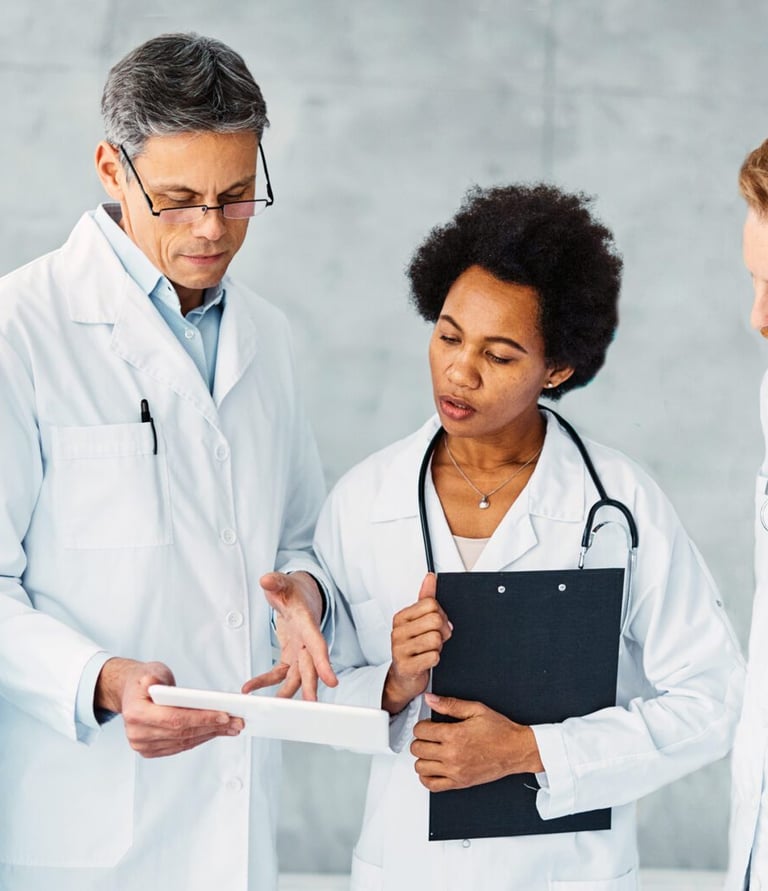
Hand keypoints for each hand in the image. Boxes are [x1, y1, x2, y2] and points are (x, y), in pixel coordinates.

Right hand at [95, 657, 243, 758]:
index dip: (201, 718)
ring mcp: (143, 745)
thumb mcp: (149, 670)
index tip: (224, 715)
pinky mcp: (151, 750)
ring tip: (231, 727)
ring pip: (183, 742)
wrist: (131, 693)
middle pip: (182, 733)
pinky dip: (199, 739)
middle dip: (212, 727)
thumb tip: (153, 683)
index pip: (174, 719)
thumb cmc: (143, 680)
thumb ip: (154, 676)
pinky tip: (215, 732)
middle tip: (236, 721)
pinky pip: (180, 746)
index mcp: (135, 713)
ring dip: (210, 735)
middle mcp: (137, 733)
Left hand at [241, 571, 336, 700]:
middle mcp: (306, 640)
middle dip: (311, 685)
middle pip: (310, 666)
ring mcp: (299, 651)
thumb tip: (266, 580)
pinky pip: (278, 673)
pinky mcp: (290, 657)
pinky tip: (249, 687)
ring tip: (274, 706)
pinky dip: (265, 681)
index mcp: (308, 623)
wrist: (300, 598)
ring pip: (296, 676)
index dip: (324, 663)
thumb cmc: (293, 592)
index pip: (318, 644)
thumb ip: (275, 582)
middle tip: (311, 703)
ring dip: (287, 692)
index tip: (332, 681)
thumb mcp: (282, 583)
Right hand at [382, 573, 451, 714]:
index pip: (431, 604)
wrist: (403, 678)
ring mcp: (400, 649)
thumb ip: (425, 598)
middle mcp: (397, 632)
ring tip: (430, 650)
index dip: (442, 615)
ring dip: (439, 647)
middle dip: (443, 631)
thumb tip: (430, 577)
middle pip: (435, 620)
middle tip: (438, 639)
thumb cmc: (413, 648)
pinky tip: (427, 661)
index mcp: (401, 617)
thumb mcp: (418, 621)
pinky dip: (435, 660)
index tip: (438, 625)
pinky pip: (433, 657)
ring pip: (436, 639)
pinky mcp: (406, 666)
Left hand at [410, 692, 543, 790]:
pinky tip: (433, 767)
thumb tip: (430, 699)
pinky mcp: (460, 783)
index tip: (428, 724)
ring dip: (422, 758)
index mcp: (455, 735)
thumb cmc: (500, 731)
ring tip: (431, 751)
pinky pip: (432, 785)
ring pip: (421, 767)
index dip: (422, 724)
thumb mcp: (476, 709)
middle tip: (430, 736)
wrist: (516, 750)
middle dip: (421, 739)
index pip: (421, 730)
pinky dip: (426, 777)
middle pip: (417, 748)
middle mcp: (452, 755)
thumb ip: (450, 704)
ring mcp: (455, 771)